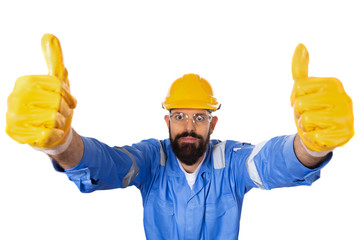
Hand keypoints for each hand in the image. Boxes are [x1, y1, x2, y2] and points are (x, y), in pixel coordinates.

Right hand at [6, 34, 76, 149]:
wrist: (52, 133)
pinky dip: (54, 134)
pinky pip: (47, 133)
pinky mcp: (17, 135)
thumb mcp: (58, 83)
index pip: (58, 86)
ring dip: (59, 122)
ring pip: (52, 118)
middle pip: (55, 102)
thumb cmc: (55, 106)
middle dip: (64, 109)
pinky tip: (49, 132)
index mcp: (25, 82)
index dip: (68, 95)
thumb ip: (55, 61)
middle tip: (59, 113)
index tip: (66, 100)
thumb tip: (49, 35)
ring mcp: (13, 117)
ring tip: (53, 122)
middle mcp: (14, 98)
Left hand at [291, 44, 353, 152]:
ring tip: (315, 125)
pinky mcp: (345, 134)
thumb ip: (300, 69)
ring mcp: (347, 117)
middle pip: (301, 103)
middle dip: (300, 112)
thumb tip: (300, 45)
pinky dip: (311, 137)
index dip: (295, 98)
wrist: (318, 136)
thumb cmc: (310, 110)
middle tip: (310, 115)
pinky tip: (320, 135)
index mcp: (334, 83)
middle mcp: (344, 98)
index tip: (306, 101)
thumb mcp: (303, 89)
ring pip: (307, 119)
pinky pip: (314, 136)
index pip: (298, 88)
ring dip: (305, 126)